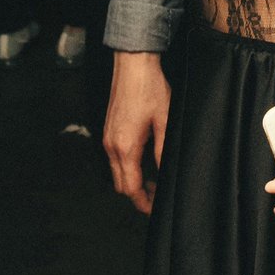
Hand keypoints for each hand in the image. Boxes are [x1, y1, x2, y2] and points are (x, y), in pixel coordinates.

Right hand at [101, 50, 170, 214]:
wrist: (133, 65)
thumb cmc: (150, 89)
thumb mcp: (165, 121)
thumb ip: (163, 151)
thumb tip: (166, 174)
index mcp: (126, 146)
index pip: (130, 188)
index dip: (143, 202)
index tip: (155, 209)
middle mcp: (112, 145)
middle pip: (120, 184)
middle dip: (137, 194)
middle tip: (157, 196)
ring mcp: (108, 137)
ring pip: (116, 172)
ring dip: (132, 181)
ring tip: (153, 181)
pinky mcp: (109, 130)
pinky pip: (114, 158)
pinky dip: (126, 167)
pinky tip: (143, 161)